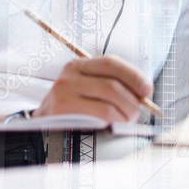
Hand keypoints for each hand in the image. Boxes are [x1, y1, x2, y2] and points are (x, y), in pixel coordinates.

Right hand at [35, 56, 152, 122]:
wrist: (41, 126)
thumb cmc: (72, 109)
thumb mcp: (87, 89)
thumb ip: (111, 85)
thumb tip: (143, 93)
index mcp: (78, 65)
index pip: (111, 62)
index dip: (133, 75)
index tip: (147, 90)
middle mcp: (70, 74)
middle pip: (112, 82)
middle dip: (133, 98)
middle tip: (139, 110)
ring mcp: (64, 90)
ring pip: (109, 96)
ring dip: (127, 110)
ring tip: (129, 119)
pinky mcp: (63, 108)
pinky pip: (101, 112)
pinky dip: (116, 118)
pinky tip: (116, 123)